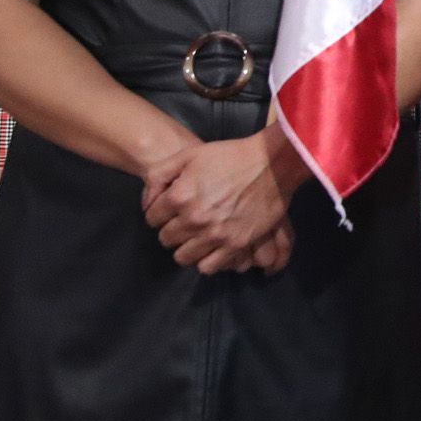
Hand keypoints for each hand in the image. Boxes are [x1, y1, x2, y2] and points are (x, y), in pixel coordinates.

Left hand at [142, 128, 307, 274]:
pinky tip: (211, 248)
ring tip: (197, 237)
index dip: (160, 213)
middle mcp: (193, 218)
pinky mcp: (236, 244)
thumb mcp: (190, 154)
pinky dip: (206, 260)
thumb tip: (146, 204)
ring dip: (186, 247)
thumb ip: (159, 175)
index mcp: (179, 195)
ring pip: (182, 257)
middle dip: (172, 230)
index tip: (172, 209)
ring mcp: (215, 234)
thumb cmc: (231, 155)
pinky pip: (207, 267)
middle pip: (166, 239)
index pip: (152, 218)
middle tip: (186, 221)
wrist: (273, 162)